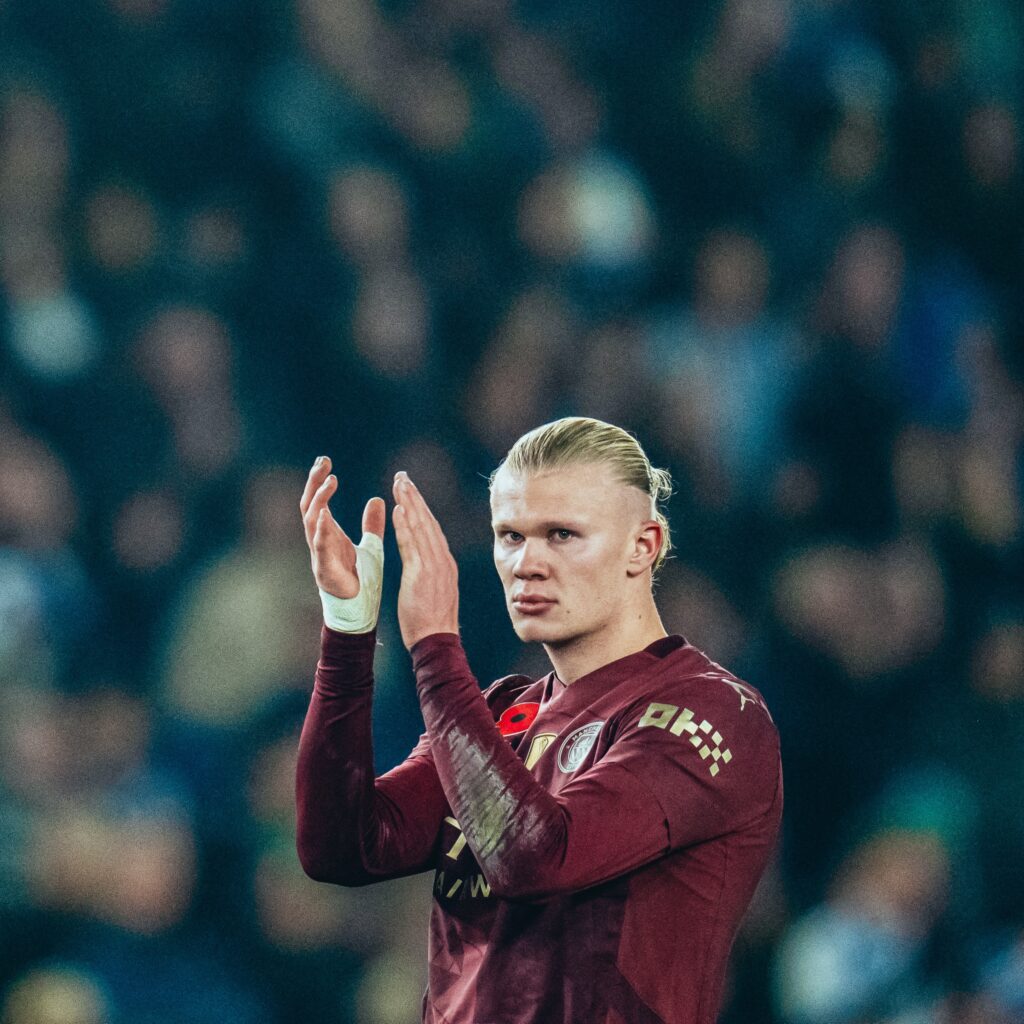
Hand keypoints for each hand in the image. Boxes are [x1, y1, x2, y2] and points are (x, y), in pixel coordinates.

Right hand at [300, 456, 384, 597]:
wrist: (359, 611)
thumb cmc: (360, 580)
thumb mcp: (370, 546)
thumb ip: (372, 525)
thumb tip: (377, 499)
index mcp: (329, 535)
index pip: (318, 501)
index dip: (319, 481)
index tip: (324, 460)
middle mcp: (320, 541)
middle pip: (309, 505)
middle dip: (313, 483)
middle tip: (322, 462)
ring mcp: (319, 555)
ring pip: (311, 522)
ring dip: (319, 500)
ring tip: (329, 481)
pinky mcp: (325, 570)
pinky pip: (319, 547)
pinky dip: (320, 530)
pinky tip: (323, 513)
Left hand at [391, 471, 459, 649]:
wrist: (436, 640)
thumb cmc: (432, 621)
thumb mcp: (435, 590)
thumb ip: (432, 572)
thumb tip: (427, 562)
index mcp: (445, 563)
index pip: (432, 529)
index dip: (420, 508)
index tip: (410, 492)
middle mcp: (442, 560)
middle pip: (428, 522)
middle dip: (415, 498)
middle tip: (403, 477)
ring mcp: (434, 566)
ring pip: (421, 528)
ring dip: (410, 504)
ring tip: (399, 485)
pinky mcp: (422, 574)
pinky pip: (412, 545)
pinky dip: (406, 526)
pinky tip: (398, 510)